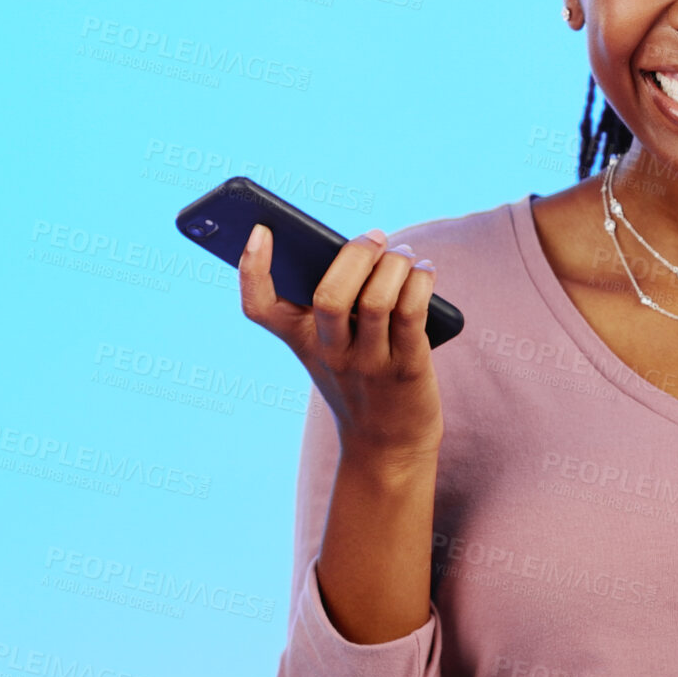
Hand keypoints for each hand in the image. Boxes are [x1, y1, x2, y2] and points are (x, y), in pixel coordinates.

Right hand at [238, 225, 444, 467]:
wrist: (388, 445)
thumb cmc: (360, 379)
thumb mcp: (333, 346)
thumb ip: (335, 303)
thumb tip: (366, 246)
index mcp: (301, 341)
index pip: (259, 307)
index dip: (252, 268)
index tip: (260, 231)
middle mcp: (330, 353)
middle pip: (329, 295)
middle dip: (355, 254)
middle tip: (375, 237)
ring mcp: (368, 363)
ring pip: (376, 300)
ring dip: (395, 264)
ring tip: (405, 255)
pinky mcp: (406, 368)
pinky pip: (412, 313)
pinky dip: (420, 282)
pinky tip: (424, 271)